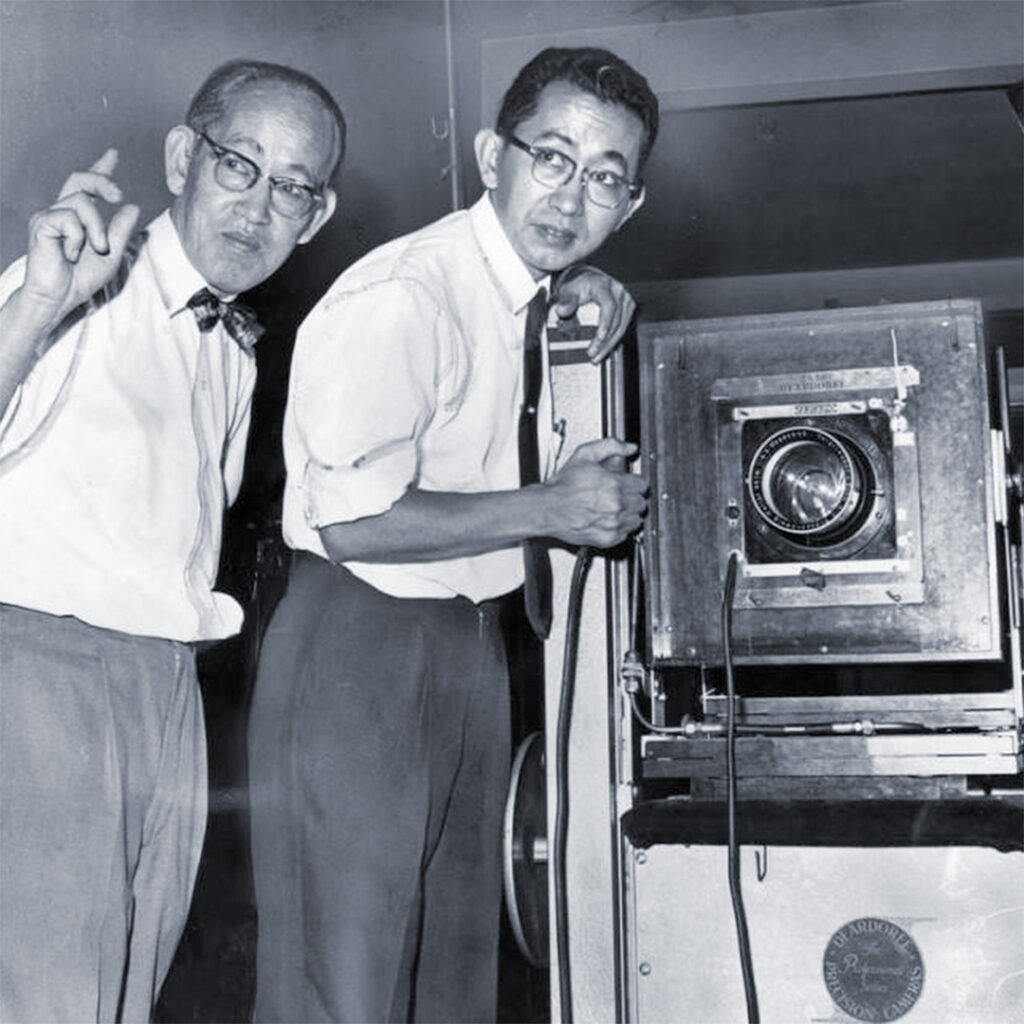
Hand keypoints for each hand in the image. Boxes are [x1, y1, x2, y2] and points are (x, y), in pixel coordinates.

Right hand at [21, 148, 139, 326]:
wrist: (59, 297)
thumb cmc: (81, 278)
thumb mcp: (111, 254)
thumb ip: (121, 231)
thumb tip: (133, 207)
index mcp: (79, 218)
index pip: (89, 187)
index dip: (100, 169)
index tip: (113, 154)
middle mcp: (62, 211)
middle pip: (82, 180)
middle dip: (103, 180)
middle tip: (119, 195)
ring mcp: (50, 216)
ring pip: (82, 203)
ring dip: (97, 228)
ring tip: (95, 249)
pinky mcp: (42, 224)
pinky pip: (69, 220)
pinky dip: (78, 239)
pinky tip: (70, 255)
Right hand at [540, 437, 647, 548]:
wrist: (547, 508)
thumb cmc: (563, 486)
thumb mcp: (584, 455)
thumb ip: (611, 446)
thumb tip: (629, 447)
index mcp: (614, 484)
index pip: (643, 485)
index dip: (634, 482)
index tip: (627, 483)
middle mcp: (616, 505)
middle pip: (641, 503)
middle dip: (632, 497)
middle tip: (619, 494)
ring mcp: (613, 523)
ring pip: (637, 519)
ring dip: (628, 513)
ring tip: (613, 507)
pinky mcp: (608, 538)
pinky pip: (626, 533)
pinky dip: (619, 527)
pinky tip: (607, 519)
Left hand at [551, 264, 635, 364]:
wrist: (586, 279)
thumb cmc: (577, 285)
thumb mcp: (568, 290)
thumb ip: (566, 300)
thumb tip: (562, 310)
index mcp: (603, 285)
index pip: (609, 306)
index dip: (606, 323)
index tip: (599, 338)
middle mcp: (618, 291)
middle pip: (617, 320)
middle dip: (605, 340)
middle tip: (593, 354)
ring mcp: (625, 299)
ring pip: (622, 326)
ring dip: (610, 344)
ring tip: (598, 356)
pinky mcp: (627, 308)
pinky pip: (623, 327)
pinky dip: (613, 340)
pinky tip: (604, 350)